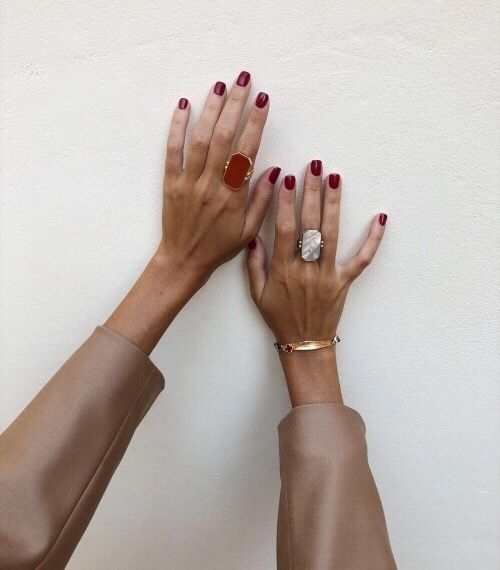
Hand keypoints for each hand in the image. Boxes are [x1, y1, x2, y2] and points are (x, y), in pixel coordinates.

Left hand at [157, 72, 275, 285]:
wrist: (184, 260)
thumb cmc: (219, 247)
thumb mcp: (248, 231)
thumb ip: (261, 200)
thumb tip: (274, 171)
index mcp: (232, 196)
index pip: (246, 152)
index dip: (255, 124)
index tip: (263, 101)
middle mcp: (210, 185)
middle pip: (223, 138)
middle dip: (235, 106)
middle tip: (244, 81)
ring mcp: (188, 182)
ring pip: (200, 140)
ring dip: (210, 110)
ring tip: (221, 86)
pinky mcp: (171, 182)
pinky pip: (173, 151)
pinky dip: (177, 127)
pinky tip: (184, 106)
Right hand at [246, 162, 386, 405]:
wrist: (305, 343)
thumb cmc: (279, 318)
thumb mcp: (257, 294)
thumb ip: (254, 265)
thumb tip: (254, 237)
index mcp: (283, 270)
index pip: (284, 229)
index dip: (286, 203)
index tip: (287, 179)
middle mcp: (307, 269)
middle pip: (310, 225)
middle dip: (311, 192)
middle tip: (314, 166)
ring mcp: (328, 274)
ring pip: (333, 234)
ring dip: (333, 204)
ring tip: (335, 177)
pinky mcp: (345, 281)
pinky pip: (362, 259)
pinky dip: (373, 239)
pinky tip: (380, 217)